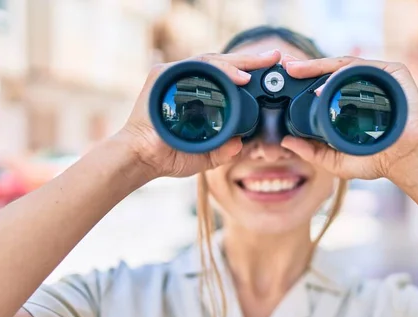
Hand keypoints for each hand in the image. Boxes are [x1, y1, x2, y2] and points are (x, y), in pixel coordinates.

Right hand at [117, 51, 281, 178]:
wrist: (143, 160)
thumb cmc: (170, 156)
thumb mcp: (206, 155)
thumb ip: (223, 150)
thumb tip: (240, 145)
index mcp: (197, 96)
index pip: (226, 79)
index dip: (248, 73)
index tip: (271, 70)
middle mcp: (186, 82)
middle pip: (222, 65)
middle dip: (250, 61)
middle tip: (274, 57)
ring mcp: (174, 76)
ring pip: (211, 62)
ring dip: (236, 65)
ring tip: (255, 72)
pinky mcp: (162, 74)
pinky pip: (195, 67)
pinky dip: (218, 70)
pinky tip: (237, 77)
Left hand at [280, 56, 417, 181]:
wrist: (406, 159)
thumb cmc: (377, 160)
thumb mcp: (335, 159)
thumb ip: (312, 152)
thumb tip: (286, 142)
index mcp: (351, 100)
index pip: (324, 85)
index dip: (304, 79)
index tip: (284, 76)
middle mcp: (364, 86)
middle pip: (331, 71)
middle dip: (306, 67)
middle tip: (286, 66)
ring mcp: (378, 78)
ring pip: (344, 65)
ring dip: (319, 65)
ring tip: (298, 69)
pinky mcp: (393, 72)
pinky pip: (364, 67)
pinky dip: (344, 71)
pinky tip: (326, 81)